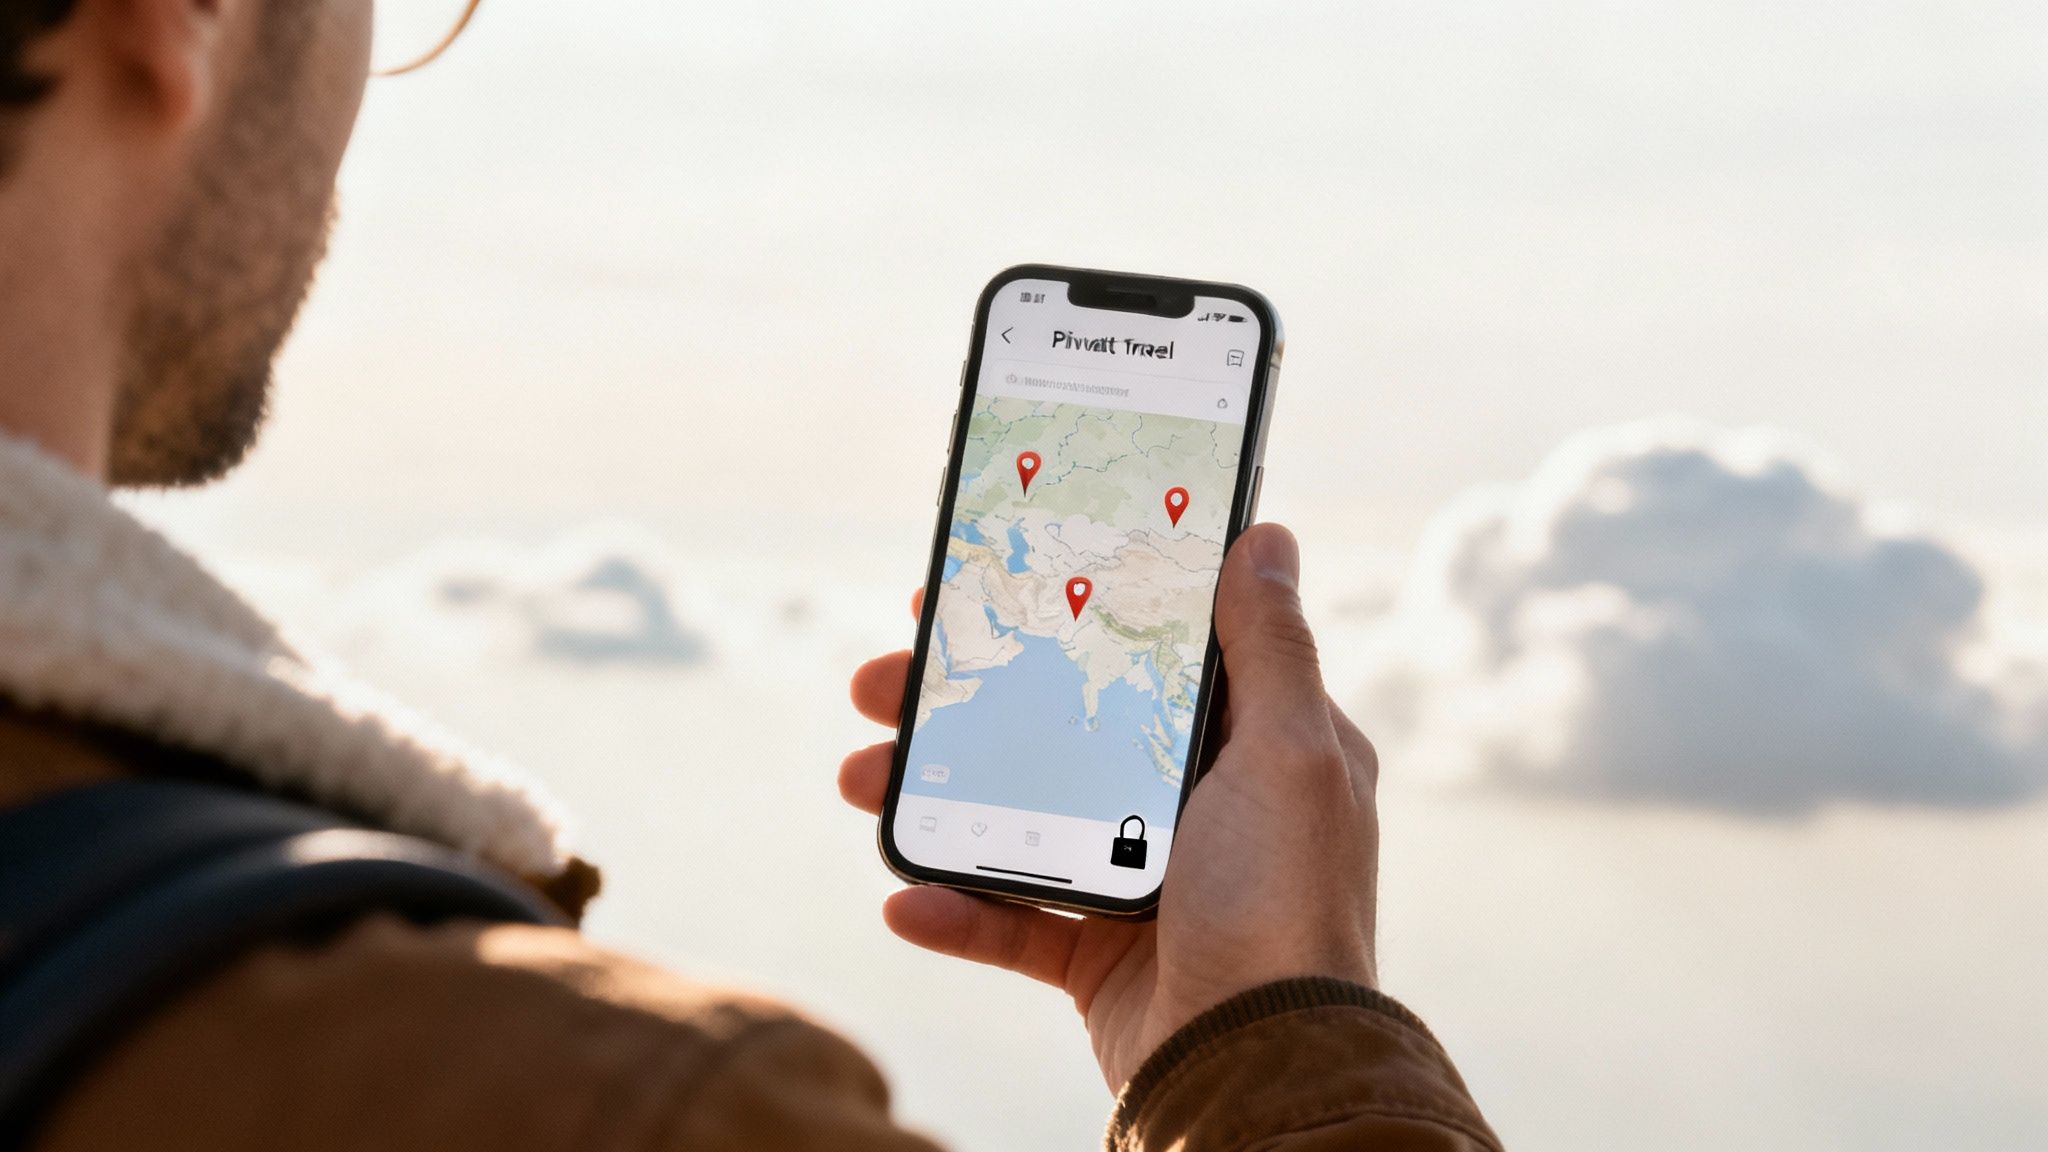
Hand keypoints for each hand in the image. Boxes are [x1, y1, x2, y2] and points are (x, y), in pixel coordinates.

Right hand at [839, 523, 1379, 1090]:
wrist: (1258, 1072)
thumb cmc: (1287, 906)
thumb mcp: (1291, 756)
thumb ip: (1271, 649)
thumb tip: (1267, 537)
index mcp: (1249, 750)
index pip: (1148, 653)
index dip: (1069, 611)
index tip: (986, 583)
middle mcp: (1198, 808)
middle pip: (1062, 728)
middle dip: (966, 703)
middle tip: (887, 678)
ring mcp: (1145, 883)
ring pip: (1020, 818)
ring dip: (934, 798)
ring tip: (863, 778)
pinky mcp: (1101, 959)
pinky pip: (1011, 924)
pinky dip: (953, 911)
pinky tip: (902, 897)